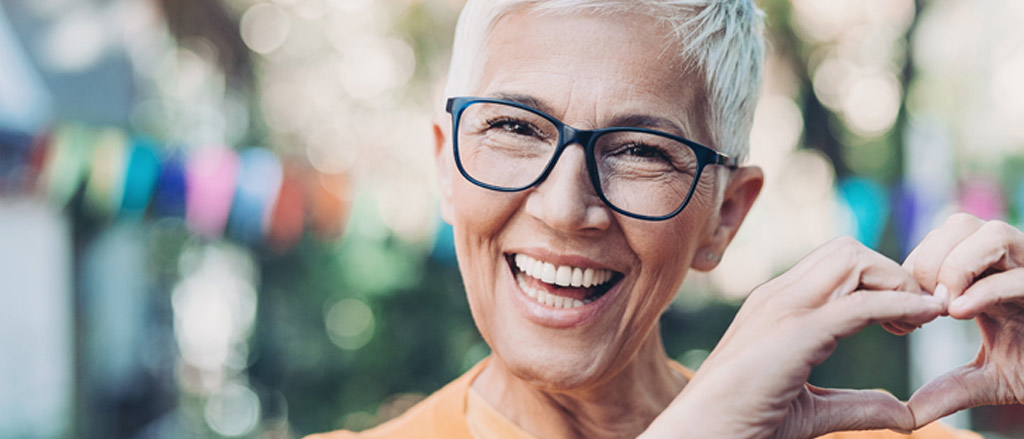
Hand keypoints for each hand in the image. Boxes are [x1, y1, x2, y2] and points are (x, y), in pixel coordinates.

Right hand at [642, 237, 945, 438]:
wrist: (699, 436)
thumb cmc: (741, 425)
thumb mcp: (811, 411)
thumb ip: (856, 406)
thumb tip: (904, 412)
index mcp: (776, 307)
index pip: (836, 264)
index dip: (879, 281)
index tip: (906, 320)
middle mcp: (777, 296)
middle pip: (848, 250)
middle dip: (892, 274)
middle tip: (915, 318)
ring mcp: (782, 308)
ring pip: (854, 261)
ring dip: (896, 283)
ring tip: (915, 322)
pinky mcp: (795, 333)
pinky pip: (860, 303)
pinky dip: (899, 304)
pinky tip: (920, 319)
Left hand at [903, 213, 1023, 426]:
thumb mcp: (987, 381)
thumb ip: (948, 390)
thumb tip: (907, 416)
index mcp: (988, 274)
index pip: (938, 240)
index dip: (914, 267)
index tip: (906, 310)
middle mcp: (1013, 263)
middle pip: (958, 224)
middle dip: (928, 262)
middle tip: (924, 306)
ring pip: (990, 232)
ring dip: (956, 267)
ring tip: (947, 308)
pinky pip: (1020, 275)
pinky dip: (985, 290)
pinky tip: (961, 313)